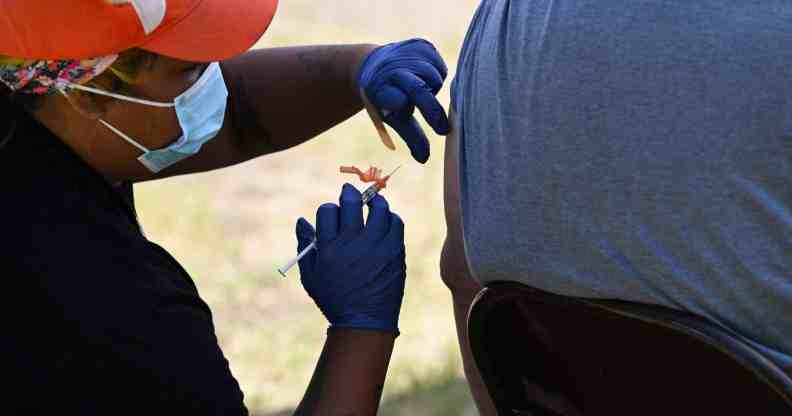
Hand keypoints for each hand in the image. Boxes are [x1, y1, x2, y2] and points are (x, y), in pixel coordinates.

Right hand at [295, 184, 405, 334]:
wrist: (365, 321)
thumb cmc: (334, 299)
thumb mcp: (311, 276)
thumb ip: (305, 246)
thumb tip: (301, 221)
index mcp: (330, 248)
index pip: (328, 211)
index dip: (330, 209)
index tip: (333, 214)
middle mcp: (353, 243)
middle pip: (352, 203)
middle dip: (349, 193)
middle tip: (350, 192)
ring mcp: (377, 246)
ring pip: (378, 209)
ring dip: (374, 201)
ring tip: (372, 202)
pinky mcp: (395, 251)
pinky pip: (395, 223)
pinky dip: (390, 218)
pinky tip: (385, 221)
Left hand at [357, 38, 450, 163]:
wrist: (374, 66)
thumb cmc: (386, 100)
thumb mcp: (393, 119)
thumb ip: (410, 136)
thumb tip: (424, 159)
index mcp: (381, 88)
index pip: (399, 101)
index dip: (408, 110)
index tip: (424, 126)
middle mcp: (393, 69)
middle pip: (419, 90)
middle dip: (432, 111)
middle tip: (444, 130)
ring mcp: (407, 54)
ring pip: (434, 78)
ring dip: (433, 90)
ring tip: (423, 93)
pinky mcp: (421, 45)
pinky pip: (440, 66)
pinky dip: (438, 75)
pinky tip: (427, 78)